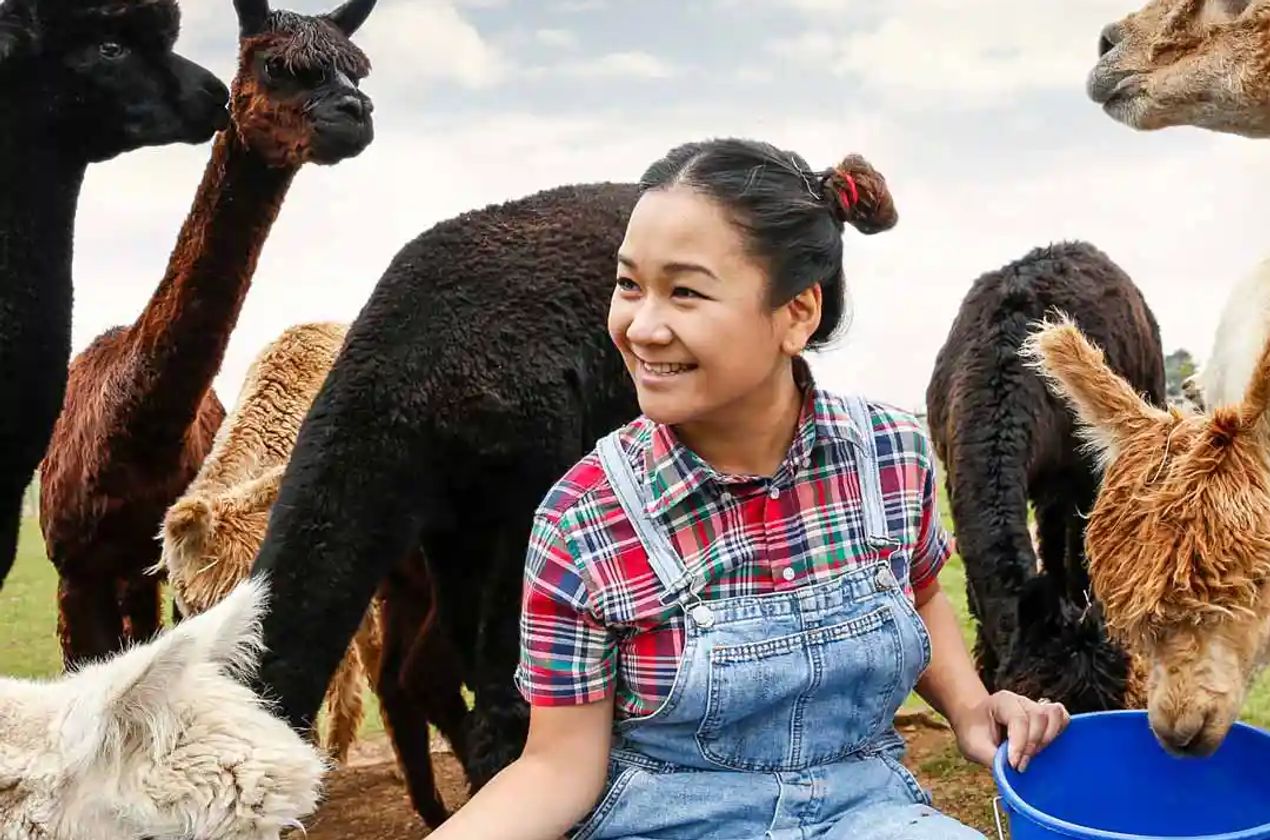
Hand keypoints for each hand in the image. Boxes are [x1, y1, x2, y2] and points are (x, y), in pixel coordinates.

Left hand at [953, 690, 1069, 771]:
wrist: (975, 722)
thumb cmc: (974, 732)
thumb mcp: (974, 746)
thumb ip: (992, 758)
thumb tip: (1011, 776)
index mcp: (1002, 701)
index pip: (1018, 718)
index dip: (1019, 743)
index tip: (1014, 765)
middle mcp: (1022, 701)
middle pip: (1039, 716)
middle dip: (1032, 745)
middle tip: (1020, 765)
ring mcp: (1036, 707)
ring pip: (1055, 715)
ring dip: (1048, 739)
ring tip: (1033, 756)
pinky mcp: (1047, 718)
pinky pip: (1063, 719)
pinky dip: (1059, 734)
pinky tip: (1046, 749)